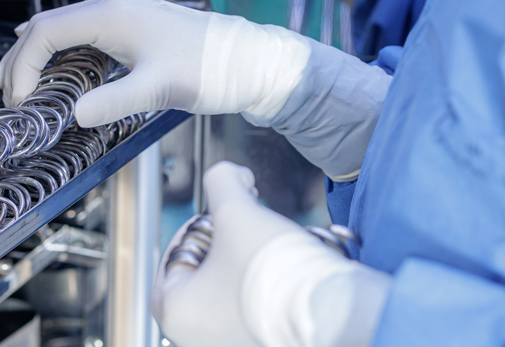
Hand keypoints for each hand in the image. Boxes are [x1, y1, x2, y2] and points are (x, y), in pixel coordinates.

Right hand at [0, 0, 311, 127]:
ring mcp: (125, 16)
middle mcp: (114, 8)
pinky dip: (65, 54)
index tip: (19, 100)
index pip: (47, 33)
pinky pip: (87, 36)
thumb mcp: (159, 91)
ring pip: (67, 31)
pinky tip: (57, 69)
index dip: (24, 66)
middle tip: (5, 93)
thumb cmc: (210, 71)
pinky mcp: (136, 29)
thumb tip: (74, 115)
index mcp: (112, 15)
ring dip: (41, 56)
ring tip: (18, 83)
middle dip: (23, 60)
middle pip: (51, 28)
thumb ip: (113, 102)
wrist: (250, 62)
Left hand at [150, 162, 391, 346]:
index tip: (216, 215)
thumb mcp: (237, 209)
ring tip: (268, 247)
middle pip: (202, 277)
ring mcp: (228, 345)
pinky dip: (263, 289)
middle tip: (244, 227)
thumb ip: (223, 180)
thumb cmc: (273, 270)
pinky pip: (252, 312)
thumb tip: (231, 174)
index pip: (174, 258)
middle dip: (223, 245)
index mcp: (175, 311)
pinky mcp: (259, 345)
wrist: (329, 310)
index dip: (197, 228)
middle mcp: (194, 337)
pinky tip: (284, 273)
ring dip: (244, 265)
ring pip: (228, 294)